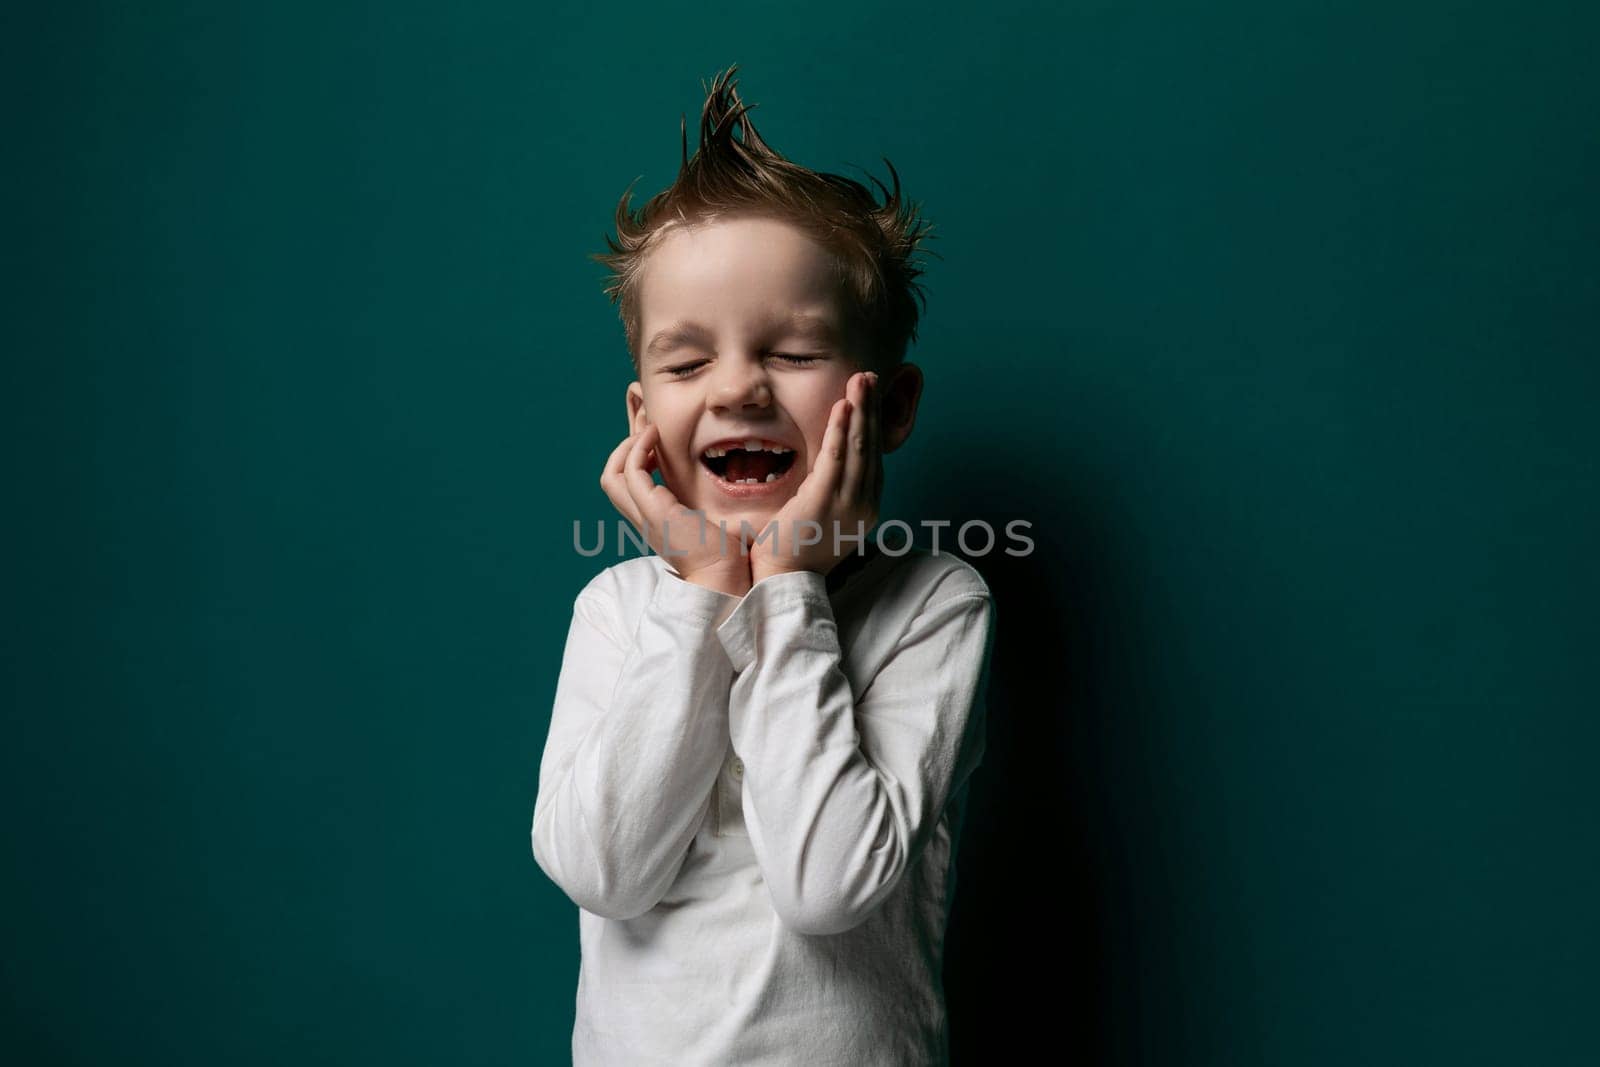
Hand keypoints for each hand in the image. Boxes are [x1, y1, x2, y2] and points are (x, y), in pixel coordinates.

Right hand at [600, 425, 751, 596]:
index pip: (625, 487)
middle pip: (610, 479)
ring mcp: (645, 515)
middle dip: (624, 448)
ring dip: (628, 445)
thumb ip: (701, 505)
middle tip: (647, 427)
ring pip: (612, 476)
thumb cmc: (725, 555)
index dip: (633, 460)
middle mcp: (643, 518)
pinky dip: (638, 448)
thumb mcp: (707, 521)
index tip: (655, 443)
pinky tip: (657, 436)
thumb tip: (717, 485)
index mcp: (653, 521)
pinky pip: (632, 473)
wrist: (725, 577)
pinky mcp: (655, 511)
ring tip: (650, 430)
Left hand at [748, 370, 881, 583]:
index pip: (873, 457)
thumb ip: (831, 490)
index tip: (869, 396)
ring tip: (861, 381)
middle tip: (870, 377)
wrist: (782, 581)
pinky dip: (841, 431)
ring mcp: (848, 505)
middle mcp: (865, 505)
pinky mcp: (825, 503)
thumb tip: (831, 467)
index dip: (872, 423)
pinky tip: (842, 407)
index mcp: (865, 507)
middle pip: (871, 447)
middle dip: (871, 408)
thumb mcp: (822, 515)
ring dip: (860, 410)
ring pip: (859, 448)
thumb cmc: (795, 549)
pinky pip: (836, 460)